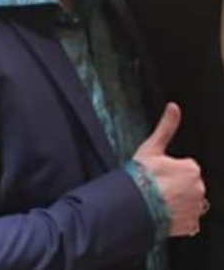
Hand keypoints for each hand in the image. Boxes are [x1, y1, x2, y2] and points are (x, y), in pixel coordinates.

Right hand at [134, 102, 204, 236]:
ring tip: (160, 200)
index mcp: (192, 169)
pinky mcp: (191, 225)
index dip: (171, 169)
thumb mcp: (152, 147)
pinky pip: (189, 219)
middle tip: (158, 187)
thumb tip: (173, 106)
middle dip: (177, 185)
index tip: (159, 174)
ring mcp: (195, 208)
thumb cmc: (142, 175)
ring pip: (190, 201)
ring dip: (179, 201)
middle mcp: (199, 189)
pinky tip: (165, 212)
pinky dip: (180, 217)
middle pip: (189, 184)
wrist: (134, 204)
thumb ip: (167, 126)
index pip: (186, 167)